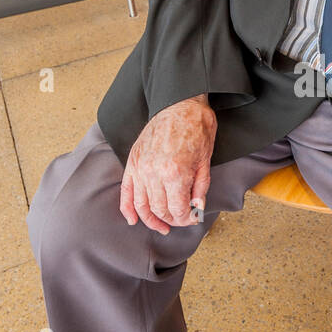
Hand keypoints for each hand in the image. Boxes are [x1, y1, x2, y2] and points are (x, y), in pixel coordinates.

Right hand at [120, 95, 216, 234]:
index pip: (177, 209)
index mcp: (175, 174)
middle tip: (181, 220)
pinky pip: (126, 191)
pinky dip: (127, 208)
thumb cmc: (197, 130)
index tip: (192, 219)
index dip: (186, 219)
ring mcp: (140, 167)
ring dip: (150, 220)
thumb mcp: (206, 161)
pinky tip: (133, 220)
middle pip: (159, 209)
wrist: (180, 105)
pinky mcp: (133, 161)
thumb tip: (196, 209)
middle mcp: (154, 173)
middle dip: (171, 220)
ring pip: (142, 204)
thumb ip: (200, 189)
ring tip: (161, 226)